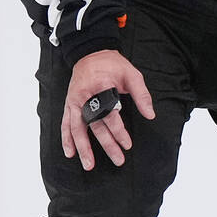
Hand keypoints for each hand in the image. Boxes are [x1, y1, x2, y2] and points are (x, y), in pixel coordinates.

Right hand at [59, 48, 156, 171]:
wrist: (90, 52)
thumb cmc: (112, 64)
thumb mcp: (131, 74)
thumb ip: (141, 95)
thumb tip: (150, 114)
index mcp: (101, 87)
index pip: (110, 115)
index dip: (119, 131)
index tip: (127, 144)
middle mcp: (85, 96)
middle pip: (95, 125)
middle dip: (107, 144)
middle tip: (117, 159)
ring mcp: (74, 101)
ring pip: (77, 128)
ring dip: (83, 148)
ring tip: (89, 165)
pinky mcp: (69, 104)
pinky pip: (65, 123)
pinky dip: (66, 139)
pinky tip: (69, 152)